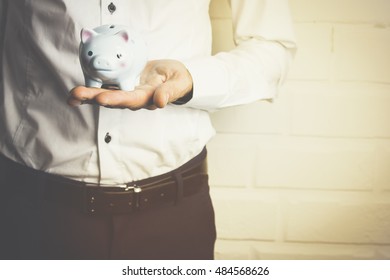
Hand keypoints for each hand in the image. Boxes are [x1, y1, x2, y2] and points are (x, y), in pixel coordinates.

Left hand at [68, 59, 192, 109]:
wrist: (174, 75)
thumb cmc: (178, 79)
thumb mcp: (178, 83)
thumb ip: (169, 92)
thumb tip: (159, 102)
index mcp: (147, 98)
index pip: (130, 100)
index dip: (116, 99)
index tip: (101, 98)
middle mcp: (134, 98)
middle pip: (112, 99)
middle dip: (93, 98)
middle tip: (75, 95)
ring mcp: (126, 92)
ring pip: (105, 94)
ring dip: (88, 95)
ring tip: (71, 95)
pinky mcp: (122, 84)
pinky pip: (105, 86)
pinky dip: (91, 88)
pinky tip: (76, 91)